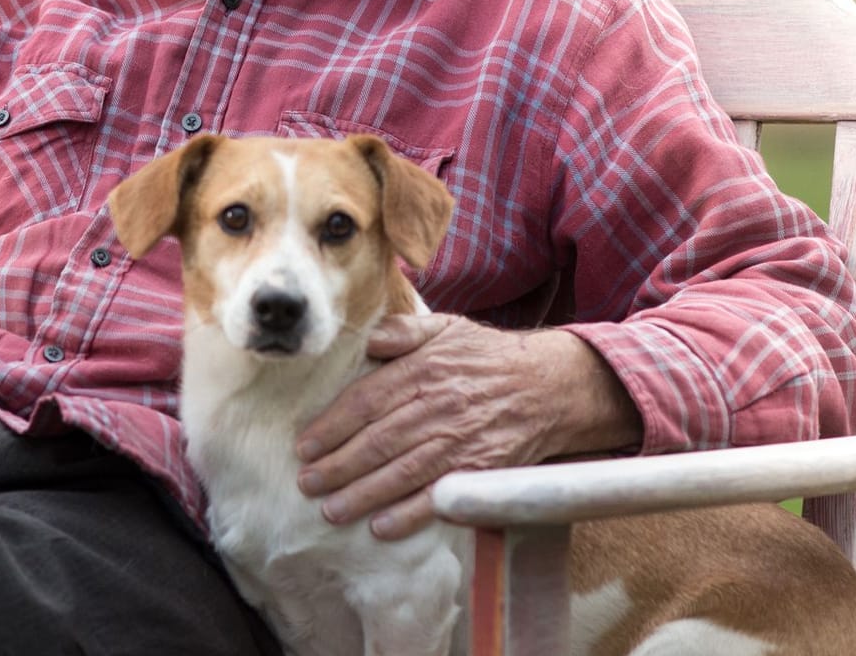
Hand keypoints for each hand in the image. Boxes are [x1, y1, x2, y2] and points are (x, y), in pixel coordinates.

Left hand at [294, 317, 639, 539]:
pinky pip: (441, 496)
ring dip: (361, 494)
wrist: (551, 385)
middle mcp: (438, 405)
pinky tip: (381, 527)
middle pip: (376, 441)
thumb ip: (405, 331)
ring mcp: (460, 440)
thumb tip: (367, 338)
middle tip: (306, 483)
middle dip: (336, 466)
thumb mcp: (448, 328)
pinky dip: (410, 514)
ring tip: (330, 509)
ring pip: (401, 471)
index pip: (365, 400)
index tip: (304, 446)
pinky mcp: (481, 469)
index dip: (331, 426)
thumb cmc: (490, 357)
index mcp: (423, 369)